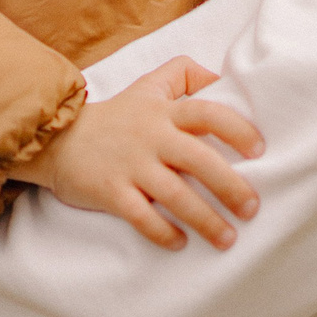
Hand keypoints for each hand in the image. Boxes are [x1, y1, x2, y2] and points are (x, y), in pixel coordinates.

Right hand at [5, 57, 262, 248]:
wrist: (56, 139)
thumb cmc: (116, 115)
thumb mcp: (149, 85)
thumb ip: (185, 74)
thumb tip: (223, 80)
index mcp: (164, 111)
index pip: (209, 114)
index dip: (238, 130)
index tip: (260, 151)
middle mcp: (151, 136)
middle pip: (200, 159)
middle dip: (230, 186)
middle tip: (252, 208)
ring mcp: (130, 165)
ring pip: (175, 194)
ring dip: (204, 219)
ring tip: (228, 238)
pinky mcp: (109, 191)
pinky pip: (140, 215)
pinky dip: (162, 232)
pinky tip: (180, 243)